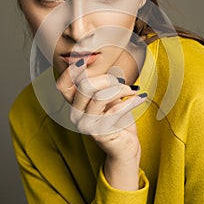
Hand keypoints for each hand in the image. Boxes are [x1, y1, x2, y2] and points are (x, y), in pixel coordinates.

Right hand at [56, 59, 147, 189]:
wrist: (124, 146)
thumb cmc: (116, 118)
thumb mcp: (108, 96)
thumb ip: (102, 83)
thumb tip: (103, 60)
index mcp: (74, 103)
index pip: (63, 84)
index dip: (74, 69)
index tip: (92, 58)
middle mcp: (75, 114)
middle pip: (84, 86)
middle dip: (107, 78)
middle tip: (122, 80)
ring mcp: (85, 125)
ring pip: (100, 97)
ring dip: (121, 89)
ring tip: (133, 90)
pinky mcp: (99, 133)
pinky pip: (115, 110)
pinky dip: (131, 101)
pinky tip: (141, 97)